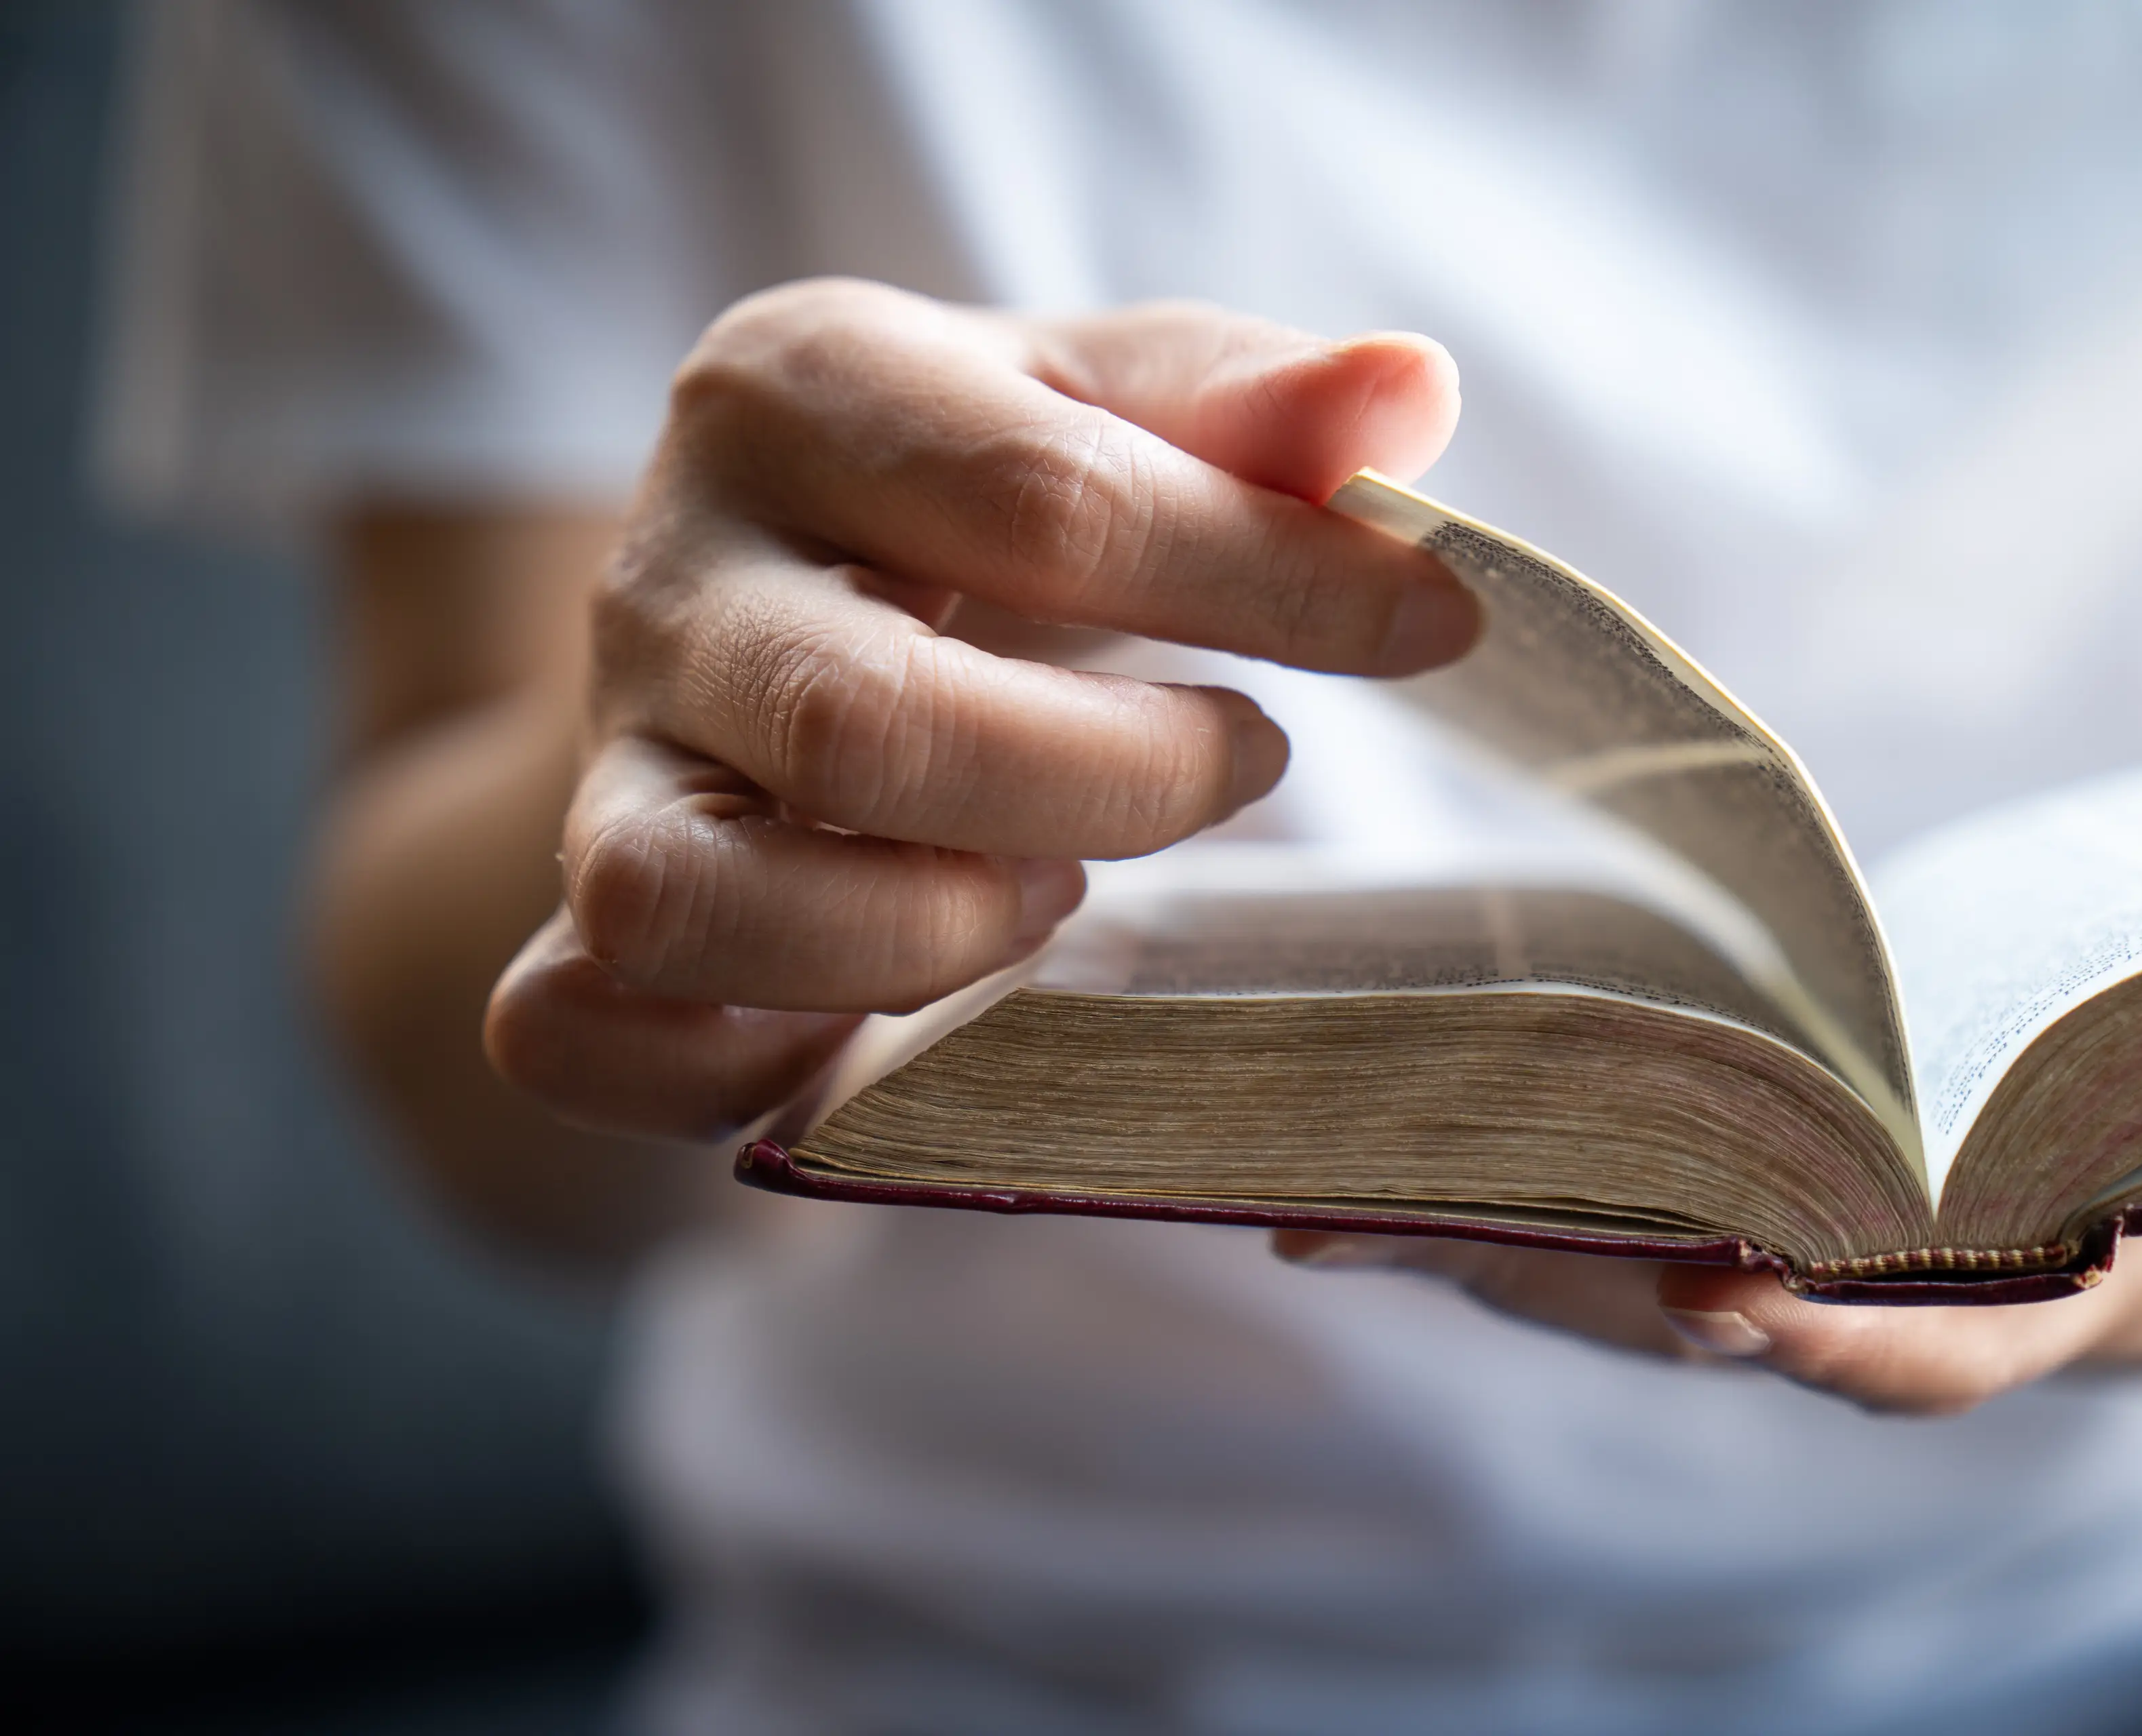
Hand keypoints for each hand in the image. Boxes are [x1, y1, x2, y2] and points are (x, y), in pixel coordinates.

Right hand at [484, 283, 1475, 1137]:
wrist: (772, 592)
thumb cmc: (975, 502)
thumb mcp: (1104, 408)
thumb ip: (1246, 407)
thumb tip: (1410, 392)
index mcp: (797, 388)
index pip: (1046, 500)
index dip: (1272, 585)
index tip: (1430, 629)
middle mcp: (663, 573)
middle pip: (866, 725)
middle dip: (1108, 784)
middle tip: (1243, 768)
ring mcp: (605, 761)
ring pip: (692, 900)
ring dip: (920, 935)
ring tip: (1055, 894)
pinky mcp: (572, 924)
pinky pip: (587, 1032)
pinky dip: (746, 1061)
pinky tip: (902, 1023)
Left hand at [1274, 1091, 2141, 1413]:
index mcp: (2090, 1289)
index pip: (1959, 1337)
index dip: (1849, 1324)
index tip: (1721, 1287)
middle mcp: (1939, 1296)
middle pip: (1743, 1314)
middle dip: (1585, 1283)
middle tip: (1413, 1218)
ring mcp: (1847, 1256)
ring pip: (1648, 1278)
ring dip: (1493, 1243)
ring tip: (1318, 1188)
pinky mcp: (1786, 1195)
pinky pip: (1621, 1213)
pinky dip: (1498, 1196)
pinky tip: (1358, 1162)